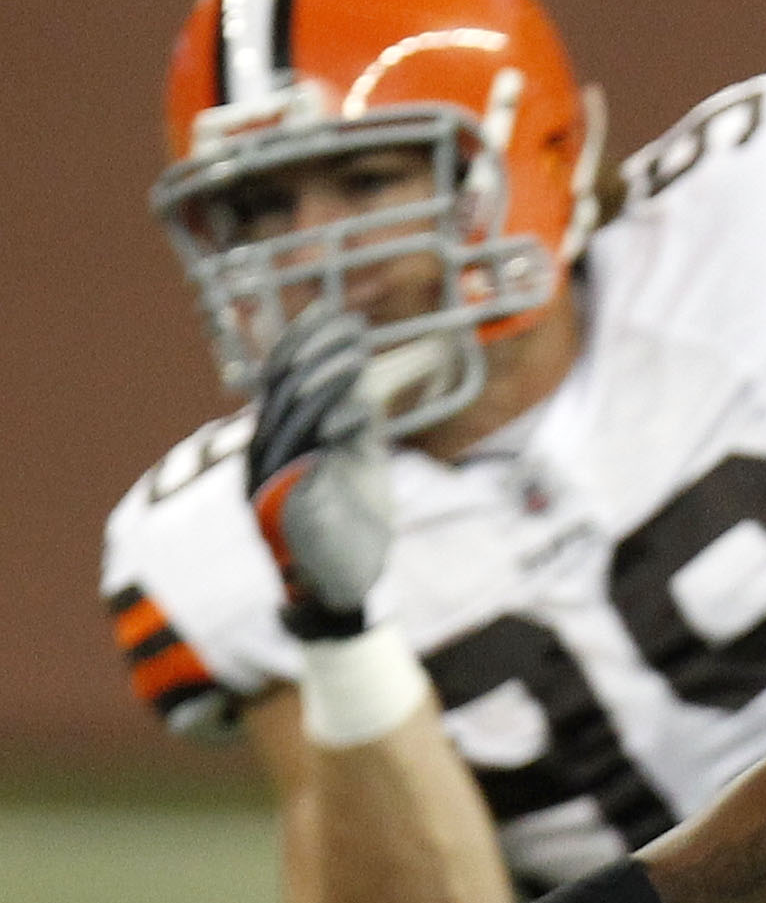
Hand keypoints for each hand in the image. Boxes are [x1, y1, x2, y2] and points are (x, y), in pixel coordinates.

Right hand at [248, 306, 392, 629]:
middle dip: (317, 354)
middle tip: (351, 328)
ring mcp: (274, 486)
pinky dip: (332, 433)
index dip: (303, 341)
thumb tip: (362, 375)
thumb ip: (355, 421)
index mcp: (276, 441)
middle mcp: (266, 458)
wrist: (345, 589)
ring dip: (325, 384)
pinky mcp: (292, 514)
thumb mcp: (358, 461)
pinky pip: (307, 462)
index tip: (333, 313)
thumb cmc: (354, 523)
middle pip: (284, 392)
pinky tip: (359, 410)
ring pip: (293, 421)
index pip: (279, 378)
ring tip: (357, 359)